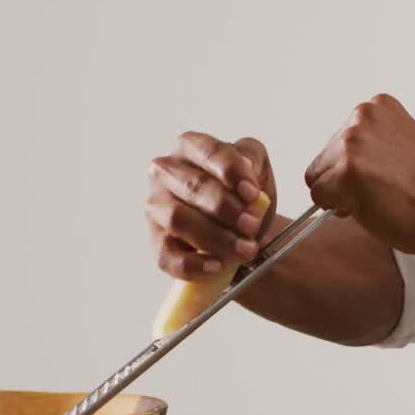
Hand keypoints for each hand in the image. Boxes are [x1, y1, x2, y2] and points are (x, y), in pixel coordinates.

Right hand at [146, 133, 277, 279]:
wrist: (244, 231)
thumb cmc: (244, 196)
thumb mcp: (257, 170)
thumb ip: (253, 158)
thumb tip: (246, 165)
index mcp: (190, 147)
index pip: (208, 152)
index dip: (231, 171)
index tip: (253, 193)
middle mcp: (166, 172)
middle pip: (192, 186)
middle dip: (226, 208)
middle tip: (252, 225)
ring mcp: (156, 207)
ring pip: (177, 219)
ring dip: (215, 237)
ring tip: (245, 249)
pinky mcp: (157, 242)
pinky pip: (167, 257)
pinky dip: (194, 265)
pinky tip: (217, 266)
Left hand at [305, 94, 414, 256]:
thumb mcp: (403, 144)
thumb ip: (373, 145)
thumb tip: (341, 164)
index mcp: (378, 107)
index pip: (340, 141)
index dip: (357, 167)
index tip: (385, 175)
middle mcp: (361, 117)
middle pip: (325, 158)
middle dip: (344, 180)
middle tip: (382, 192)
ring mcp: (351, 143)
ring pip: (319, 177)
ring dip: (341, 195)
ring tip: (378, 199)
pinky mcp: (344, 172)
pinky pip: (319, 197)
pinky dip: (339, 209)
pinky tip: (371, 207)